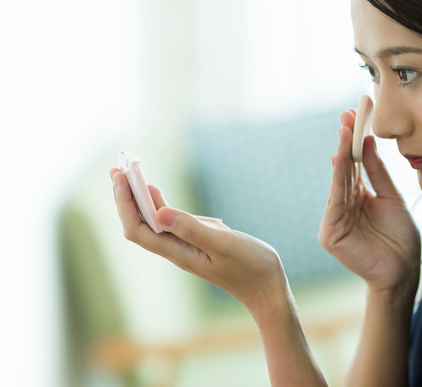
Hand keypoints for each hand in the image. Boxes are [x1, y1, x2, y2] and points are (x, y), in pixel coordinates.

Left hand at [110, 168, 287, 316]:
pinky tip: (156, 193)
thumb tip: (159, 212)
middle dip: (126, 198)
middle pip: (140, 224)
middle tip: (117, 169)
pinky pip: (170, 223)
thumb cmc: (250, 267)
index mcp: (179, 253)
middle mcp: (177, 251)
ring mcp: (186, 248)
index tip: (120, 177)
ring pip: (152, 223)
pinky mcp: (198, 244)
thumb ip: (192, 229)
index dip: (125, 203)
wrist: (267, 289)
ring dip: (139, 200)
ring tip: (129, 175)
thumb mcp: (223, 244)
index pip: (139, 229)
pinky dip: (160, 206)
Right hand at [318, 110, 420, 294]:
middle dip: (345, 141)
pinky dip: (338, 179)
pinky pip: (335, 201)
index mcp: (359, 197)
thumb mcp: (393, 199)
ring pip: (338, 181)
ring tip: (345, 130)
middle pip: (344, 168)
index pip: (354, 164)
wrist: (404, 272)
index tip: (357, 114)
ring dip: (341, 154)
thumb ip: (379, 173)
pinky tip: (341, 158)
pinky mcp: (330, 233)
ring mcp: (335, 218)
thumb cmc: (401, 239)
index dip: (354, 140)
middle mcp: (344, 205)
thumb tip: (368, 142)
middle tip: (348, 115)